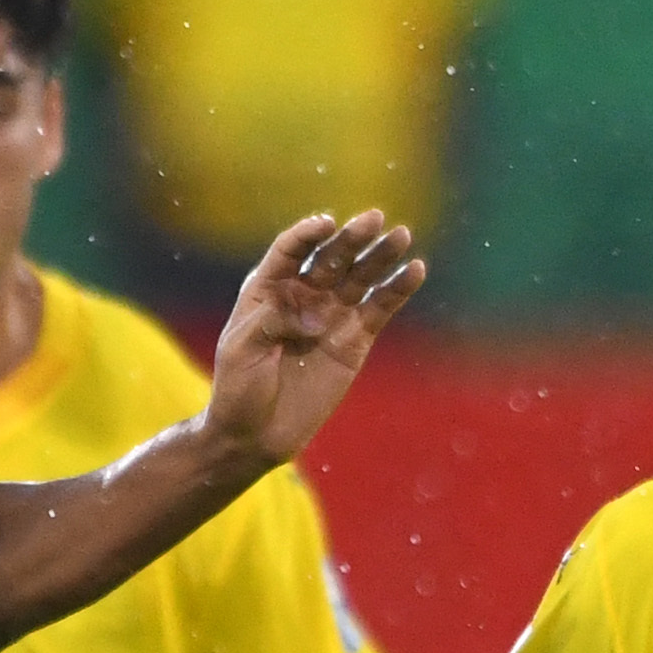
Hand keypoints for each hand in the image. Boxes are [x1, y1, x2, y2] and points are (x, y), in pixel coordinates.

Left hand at [202, 210, 428, 463]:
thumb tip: (314, 315)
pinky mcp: (355, 341)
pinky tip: (415, 270)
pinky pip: (379, 310)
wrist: (255, 433)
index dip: (308, 234)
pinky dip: (397, 291)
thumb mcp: (242, 349)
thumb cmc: (238, 389)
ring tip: (401, 236)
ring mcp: (331, 317)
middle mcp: (303, 295)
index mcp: (268, 289)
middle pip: (331, 258)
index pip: (291, 250)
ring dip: (381, 256)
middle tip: (375, 219)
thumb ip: (272, 321)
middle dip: (352, 238)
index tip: (327, 225)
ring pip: (360, 278)